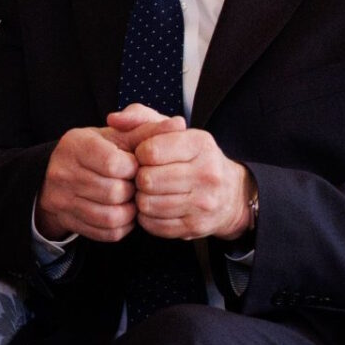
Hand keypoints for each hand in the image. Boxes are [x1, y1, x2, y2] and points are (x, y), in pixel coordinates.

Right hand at [35, 103, 178, 241]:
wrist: (65, 171)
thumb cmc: (102, 150)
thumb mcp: (121, 135)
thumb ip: (149, 130)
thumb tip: (179, 123)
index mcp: (75, 144)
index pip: (113, 164)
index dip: (133, 168)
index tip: (134, 165)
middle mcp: (62, 172)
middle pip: (113, 193)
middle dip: (132, 190)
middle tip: (134, 184)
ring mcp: (61, 199)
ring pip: (111, 217)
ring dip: (130, 211)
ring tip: (130, 199)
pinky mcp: (68, 220)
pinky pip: (106, 233)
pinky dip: (123, 226)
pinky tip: (124, 213)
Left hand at [128, 120, 253, 241]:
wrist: (231, 193)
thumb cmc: (190, 158)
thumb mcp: (172, 131)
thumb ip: (140, 119)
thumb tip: (113, 119)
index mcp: (200, 143)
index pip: (150, 150)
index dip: (139, 155)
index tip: (145, 157)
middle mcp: (207, 172)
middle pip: (147, 180)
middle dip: (139, 179)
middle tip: (144, 177)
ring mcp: (204, 202)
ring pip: (148, 204)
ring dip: (141, 199)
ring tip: (149, 192)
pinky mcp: (197, 226)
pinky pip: (154, 225)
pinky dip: (148, 217)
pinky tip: (155, 208)